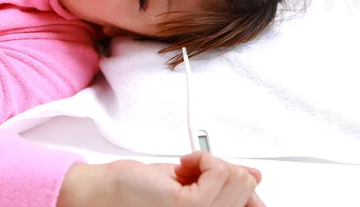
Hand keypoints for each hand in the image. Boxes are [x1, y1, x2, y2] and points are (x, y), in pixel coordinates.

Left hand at [58, 151, 263, 206]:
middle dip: (223, 168)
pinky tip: (183, 164)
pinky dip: (202, 158)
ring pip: (235, 177)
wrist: (106, 193)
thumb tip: (252, 176)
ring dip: (210, 161)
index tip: (241, 179)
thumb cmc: (139, 191)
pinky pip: (217, 170)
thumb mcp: (192, 185)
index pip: (253, 206)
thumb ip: (222, 182)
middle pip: (246, 186)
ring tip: (185, 169)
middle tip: (195, 172)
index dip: (250, 191)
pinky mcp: (188, 206)